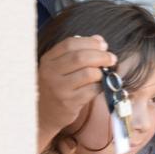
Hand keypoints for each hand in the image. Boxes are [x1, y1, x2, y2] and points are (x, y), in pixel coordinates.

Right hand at [37, 36, 116, 153]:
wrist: (42, 114)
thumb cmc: (56, 86)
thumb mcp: (59, 66)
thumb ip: (77, 51)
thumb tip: (99, 39)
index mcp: (48, 60)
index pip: (70, 44)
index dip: (90, 42)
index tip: (103, 44)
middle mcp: (50, 73)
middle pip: (81, 57)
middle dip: (101, 55)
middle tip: (111, 58)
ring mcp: (59, 89)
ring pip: (89, 73)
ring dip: (101, 72)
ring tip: (104, 73)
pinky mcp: (69, 103)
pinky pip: (92, 90)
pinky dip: (100, 86)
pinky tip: (99, 85)